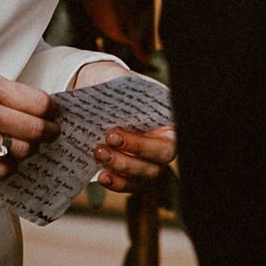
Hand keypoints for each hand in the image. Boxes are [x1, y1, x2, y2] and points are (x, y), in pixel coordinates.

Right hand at [0, 69, 57, 179]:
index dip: (53, 112)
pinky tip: (6, 163)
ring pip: (19, 153)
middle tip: (50, 136)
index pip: (38, 102)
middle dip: (49, 135)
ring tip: (26, 149)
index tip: (55, 115)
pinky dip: (7, 169)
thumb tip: (35, 107)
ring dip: (27, 153)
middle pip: (34, 130)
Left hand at [67, 61, 175, 194]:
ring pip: (144, 176)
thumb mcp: (121, 80)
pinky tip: (102, 176)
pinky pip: (131, 185)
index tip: (112, 134)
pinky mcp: (135, 173)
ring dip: (119, 168)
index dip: (141, 144)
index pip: (168, 141)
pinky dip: (117, 183)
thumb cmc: (116, 86)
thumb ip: (124, 85)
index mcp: (168, 120)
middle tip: (102, 145)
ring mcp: (151, 160)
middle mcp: (164, 143)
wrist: (100, 94)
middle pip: (156, 164)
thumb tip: (117, 89)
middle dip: (127, 159)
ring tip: (97, 153)